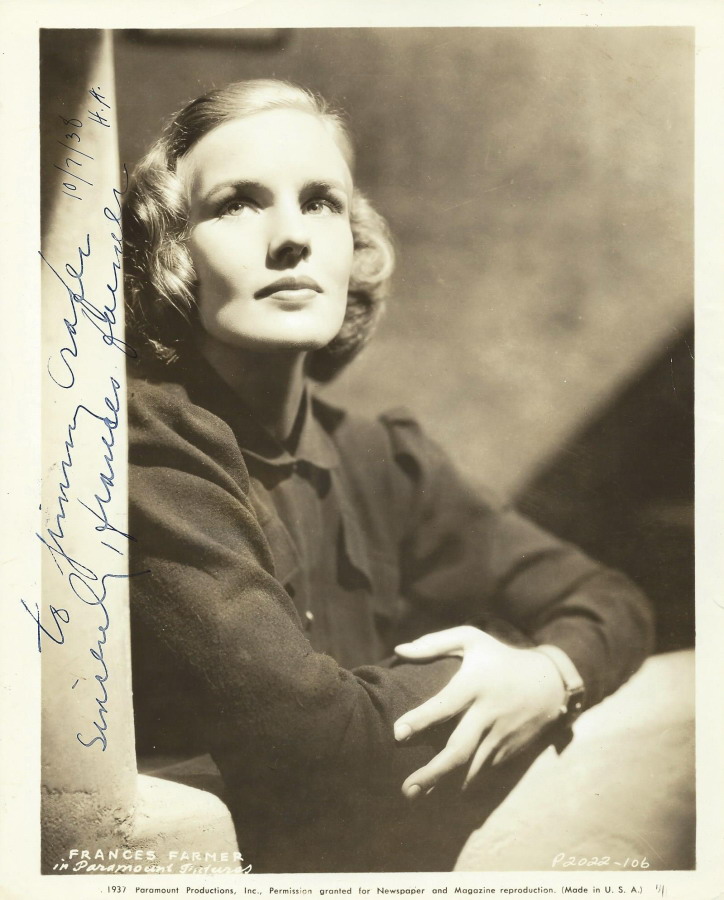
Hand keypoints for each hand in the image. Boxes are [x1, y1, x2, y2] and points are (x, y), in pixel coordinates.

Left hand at [393, 626, 565, 797]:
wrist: (550, 684)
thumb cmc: (499, 657)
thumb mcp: (471, 640)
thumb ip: (433, 644)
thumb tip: (399, 650)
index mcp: (476, 684)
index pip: (446, 704)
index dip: (422, 719)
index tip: (397, 732)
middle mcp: (488, 713)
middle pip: (459, 749)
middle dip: (432, 771)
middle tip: (406, 788)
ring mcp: (500, 736)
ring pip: (471, 768)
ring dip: (443, 785)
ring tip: (414, 796)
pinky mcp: (507, 751)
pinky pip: (482, 770)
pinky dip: (462, 782)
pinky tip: (440, 793)